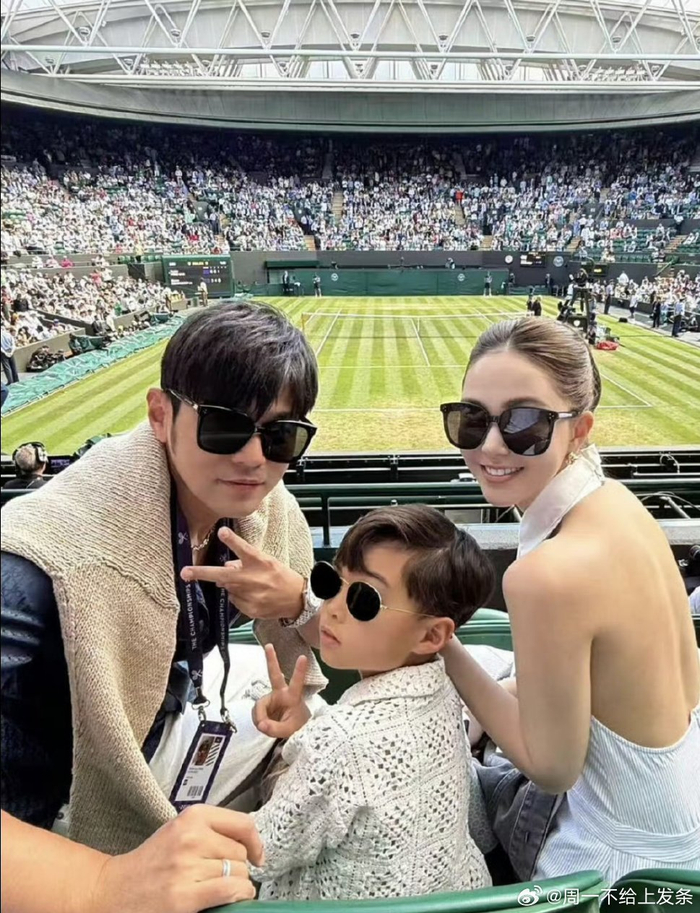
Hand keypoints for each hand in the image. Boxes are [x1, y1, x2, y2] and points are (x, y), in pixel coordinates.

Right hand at [91, 805, 262, 912]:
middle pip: (240, 853)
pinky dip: (237, 896)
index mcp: (191, 817)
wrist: (113, 889)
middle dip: (237, 867)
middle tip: (219, 875)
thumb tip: (251, 844)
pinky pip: (230, 891)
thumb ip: (211, 830)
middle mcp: (191, 837)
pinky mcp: (184, 896)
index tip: (256, 855)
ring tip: (217, 888)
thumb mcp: (180, 831)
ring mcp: (187, 867)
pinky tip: (230, 899)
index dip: (255, 842)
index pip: (242, 823)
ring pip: (238, 874)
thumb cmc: (150, 862)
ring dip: (236, 884)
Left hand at [181, 527, 304, 619]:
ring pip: (228, 589)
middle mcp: (254, 579)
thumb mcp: (267, 562)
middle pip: (223, 575)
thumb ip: (246, 561)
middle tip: (184, 573)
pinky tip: (253, 595)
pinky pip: (235, 601)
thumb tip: (226, 566)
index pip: (245, 549)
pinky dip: (239, 597)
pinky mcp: (250, 609)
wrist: (297, 600)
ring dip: (231, 585)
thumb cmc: (281, 576)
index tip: (221, 532)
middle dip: (202, 574)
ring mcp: (252, 596)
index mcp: (261, 563)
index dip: (232, 541)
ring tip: (250, 585)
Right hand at [253, 644, 309, 738]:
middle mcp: (281, 694)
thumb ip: (274, 728)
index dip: (299, 671)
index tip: (303, 657)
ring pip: (260, 705)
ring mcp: (272, 698)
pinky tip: (263, 724)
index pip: (296, 683)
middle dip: (271, 660)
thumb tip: (261, 724)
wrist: (292, 733)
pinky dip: (257, 720)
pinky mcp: (264, 705)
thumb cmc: (296, 727)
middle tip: (269, 646)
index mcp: (292, 697)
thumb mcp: (288, 731)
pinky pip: (256, 712)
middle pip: (275, 675)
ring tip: (265, 727)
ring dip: (259, 717)